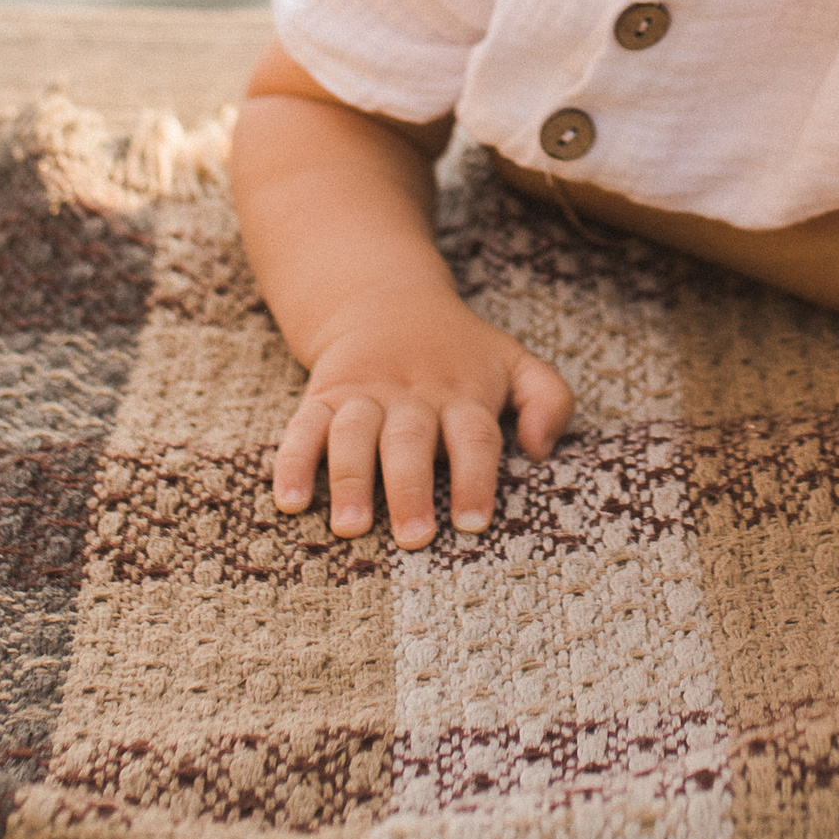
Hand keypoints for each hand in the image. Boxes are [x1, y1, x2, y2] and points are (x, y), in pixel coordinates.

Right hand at [272, 284, 573, 546]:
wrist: (384, 299)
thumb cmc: (461, 353)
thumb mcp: (514, 362)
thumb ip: (549, 399)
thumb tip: (541, 450)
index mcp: (462, 395)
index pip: (474, 437)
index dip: (475, 478)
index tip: (472, 524)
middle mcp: (411, 396)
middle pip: (410, 439)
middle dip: (410, 489)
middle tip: (415, 538)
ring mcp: (363, 395)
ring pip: (353, 434)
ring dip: (351, 479)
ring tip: (351, 528)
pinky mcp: (323, 397)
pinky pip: (303, 427)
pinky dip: (293, 462)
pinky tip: (290, 502)